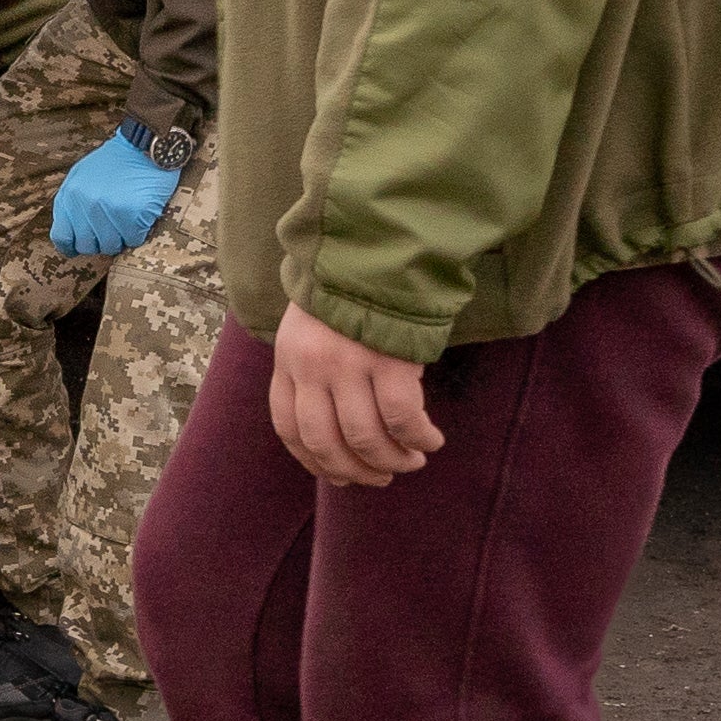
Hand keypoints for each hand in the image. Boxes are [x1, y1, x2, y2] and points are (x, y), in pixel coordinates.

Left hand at [48, 128, 180, 259]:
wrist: (143, 145)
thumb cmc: (114, 162)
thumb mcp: (81, 177)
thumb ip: (72, 204)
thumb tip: (69, 236)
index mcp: (69, 196)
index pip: (61, 237)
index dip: (72, 246)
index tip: (83, 246)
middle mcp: (84, 205)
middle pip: (88, 245)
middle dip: (100, 241)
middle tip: (113, 228)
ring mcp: (107, 210)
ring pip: (111, 246)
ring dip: (121, 237)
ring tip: (127, 219)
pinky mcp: (131, 214)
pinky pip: (133, 239)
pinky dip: (139, 232)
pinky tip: (140, 215)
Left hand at [265, 303, 445, 488]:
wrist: (381, 243)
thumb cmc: (352, 287)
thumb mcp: (312, 326)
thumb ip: (313, 370)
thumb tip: (335, 434)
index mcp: (289, 358)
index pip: (288, 427)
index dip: (314, 461)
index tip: (339, 475)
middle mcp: (312, 365)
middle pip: (326, 442)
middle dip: (357, 471)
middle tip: (382, 477)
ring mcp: (349, 363)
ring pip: (366, 438)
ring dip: (392, 460)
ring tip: (412, 460)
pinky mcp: (389, 359)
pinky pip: (403, 418)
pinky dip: (418, 437)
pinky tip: (431, 438)